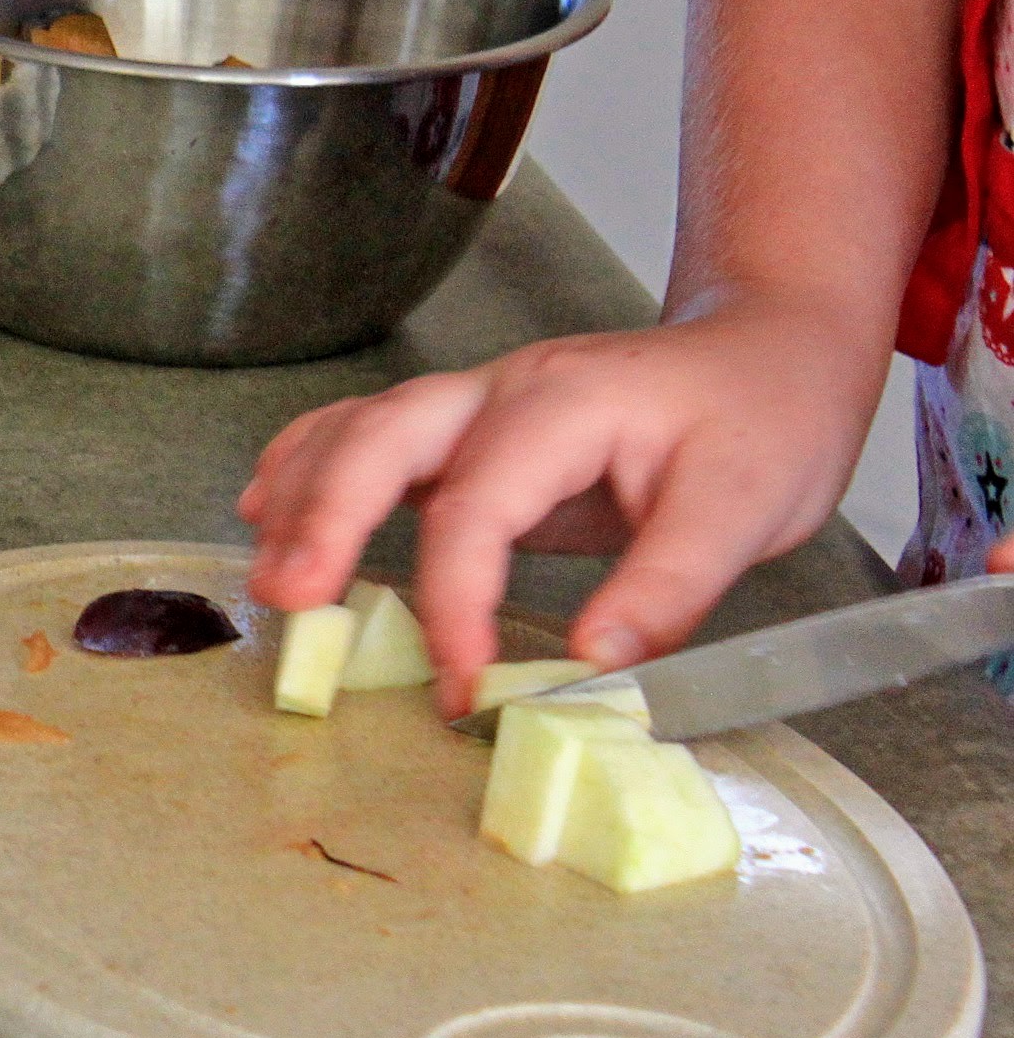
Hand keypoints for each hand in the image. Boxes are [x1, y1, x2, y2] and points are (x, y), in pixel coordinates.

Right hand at [237, 296, 877, 710]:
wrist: (769, 349)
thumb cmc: (765, 420)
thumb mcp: (749, 509)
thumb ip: (670, 587)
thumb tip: (592, 668)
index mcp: (567, 407)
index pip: (477, 508)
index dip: (455, 603)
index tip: (461, 688)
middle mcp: (502, 390)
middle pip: (380, 440)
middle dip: (325, 521)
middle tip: (291, 602)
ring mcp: (476, 400)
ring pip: (358, 430)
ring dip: (302, 497)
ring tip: (268, 576)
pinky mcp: (467, 425)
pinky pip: (364, 430)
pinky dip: (308, 465)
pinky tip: (269, 506)